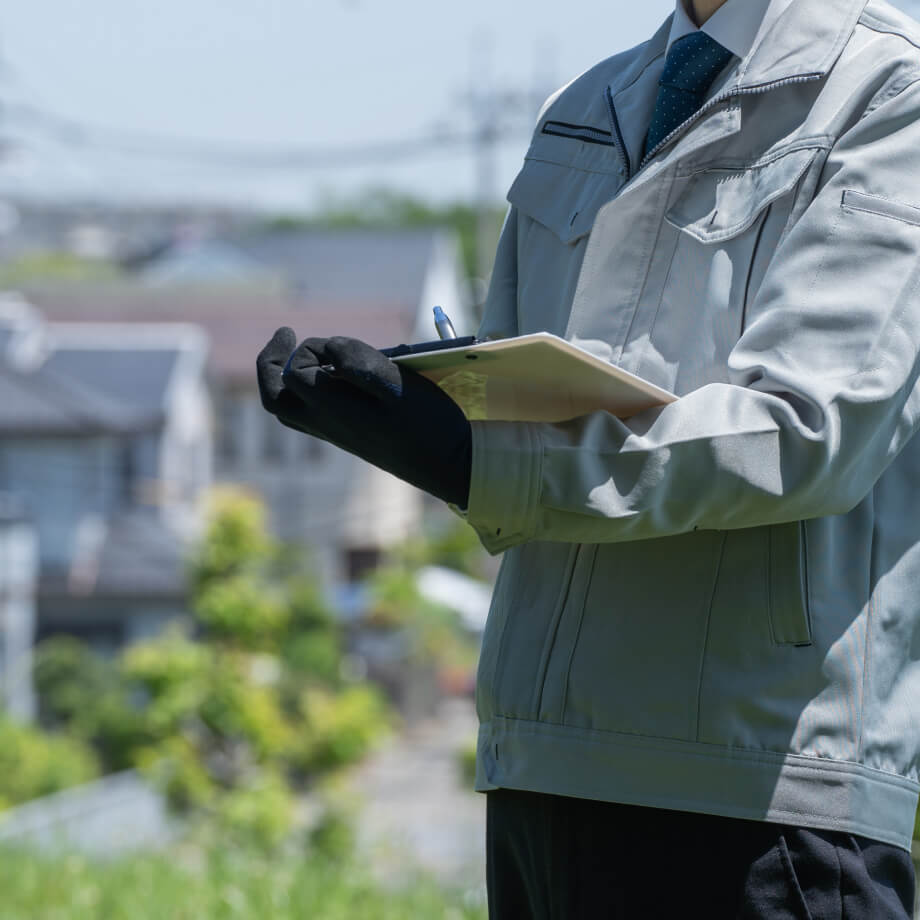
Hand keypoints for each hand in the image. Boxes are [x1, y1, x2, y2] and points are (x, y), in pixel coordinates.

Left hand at [256, 328, 471, 505]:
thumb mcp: (398, 384)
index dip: (310, 349)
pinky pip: (308, 418)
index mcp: (332, 409)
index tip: (337, 345)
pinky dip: (303, 394)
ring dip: (284, 380)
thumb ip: (359, 361)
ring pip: (288, 410)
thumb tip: (329, 348)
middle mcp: (326, 424)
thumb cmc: (427, 423)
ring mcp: (336, 434)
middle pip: (275, 397)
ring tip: (300, 354)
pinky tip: (324, 379)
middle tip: (286, 334)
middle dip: (271, 363)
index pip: (295, 371)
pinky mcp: (349, 438)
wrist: (446, 465)